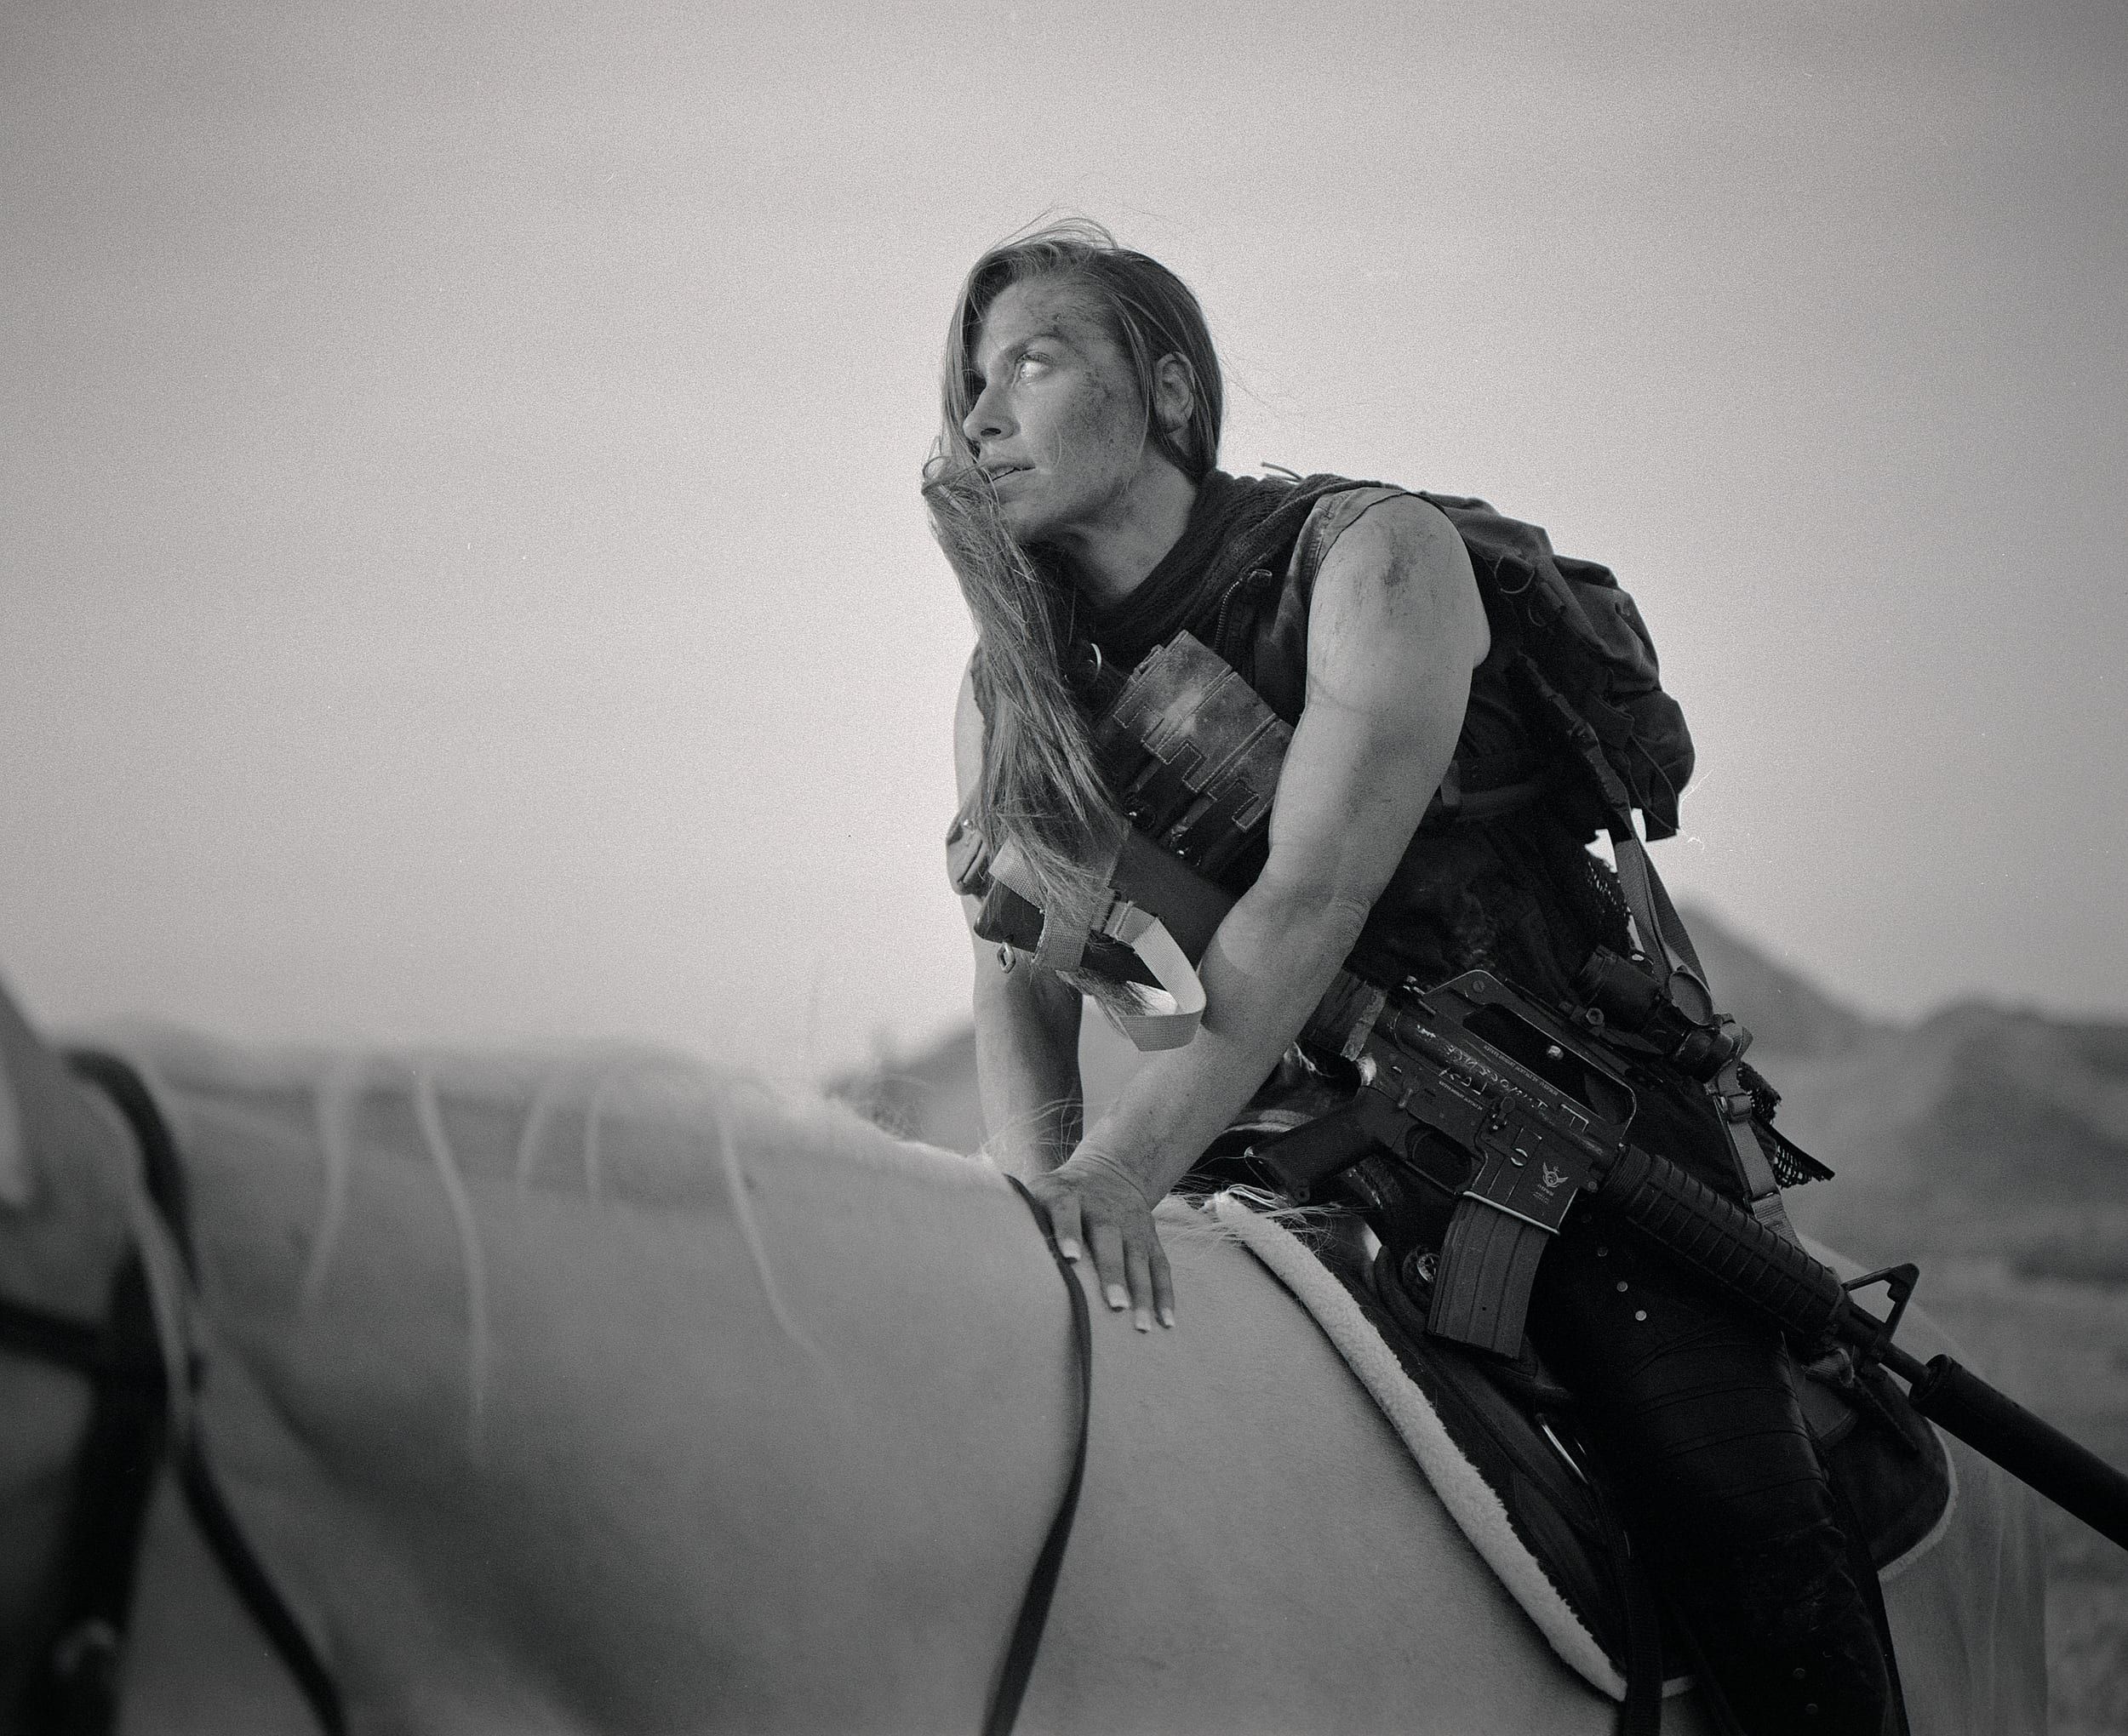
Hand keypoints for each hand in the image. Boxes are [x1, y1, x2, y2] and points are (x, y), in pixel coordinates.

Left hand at [1027, 1149, 1175, 1331]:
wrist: (1110, 1172)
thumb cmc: (1059, 1195)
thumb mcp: (1038, 1192)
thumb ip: (1020, 1213)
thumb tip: (983, 1241)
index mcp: (1069, 1197)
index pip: (1068, 1213)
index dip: (1068, 1233)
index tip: (1069, 1259)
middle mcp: (1105, 1210)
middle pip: (1110, 1240)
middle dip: (1113, 1274)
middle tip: (1115, 1306)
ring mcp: (1132, 1226)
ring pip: (1139, 1259)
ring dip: (1143, 1293)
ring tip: (1140, 1326)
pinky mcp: (1150, 1239)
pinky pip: (1160, 1268)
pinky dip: (1165, 1295)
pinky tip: (1165, 1323)